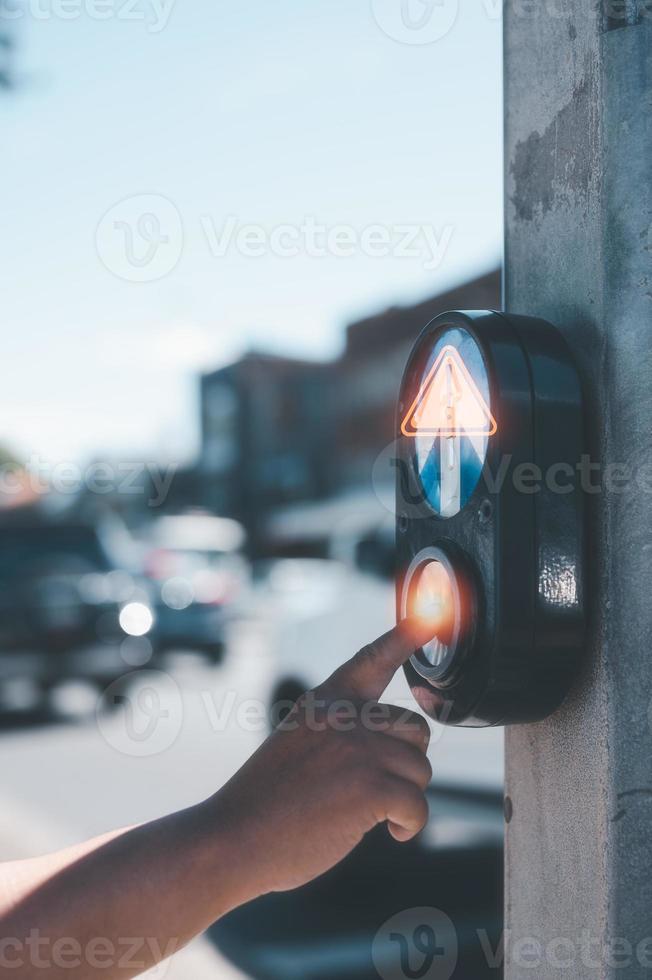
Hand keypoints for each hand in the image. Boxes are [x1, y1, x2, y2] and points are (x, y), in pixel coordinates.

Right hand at [208, 617, 435, 898]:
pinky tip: (391, 833)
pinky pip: (418, 805)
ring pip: (420, 770)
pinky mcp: (371, 786)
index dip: (403, 638)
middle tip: (378, 788)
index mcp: (324, 702)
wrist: (233, 838)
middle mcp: (344, 716)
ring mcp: (359, 749)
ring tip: (372, 814)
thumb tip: (392, 744)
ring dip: (405, 797)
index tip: (428, 617)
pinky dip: (410, 826)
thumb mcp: (297, 742)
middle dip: (406, 762)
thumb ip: (341, 730)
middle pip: (415, 729)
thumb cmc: (266, 801)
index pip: (371, 660)